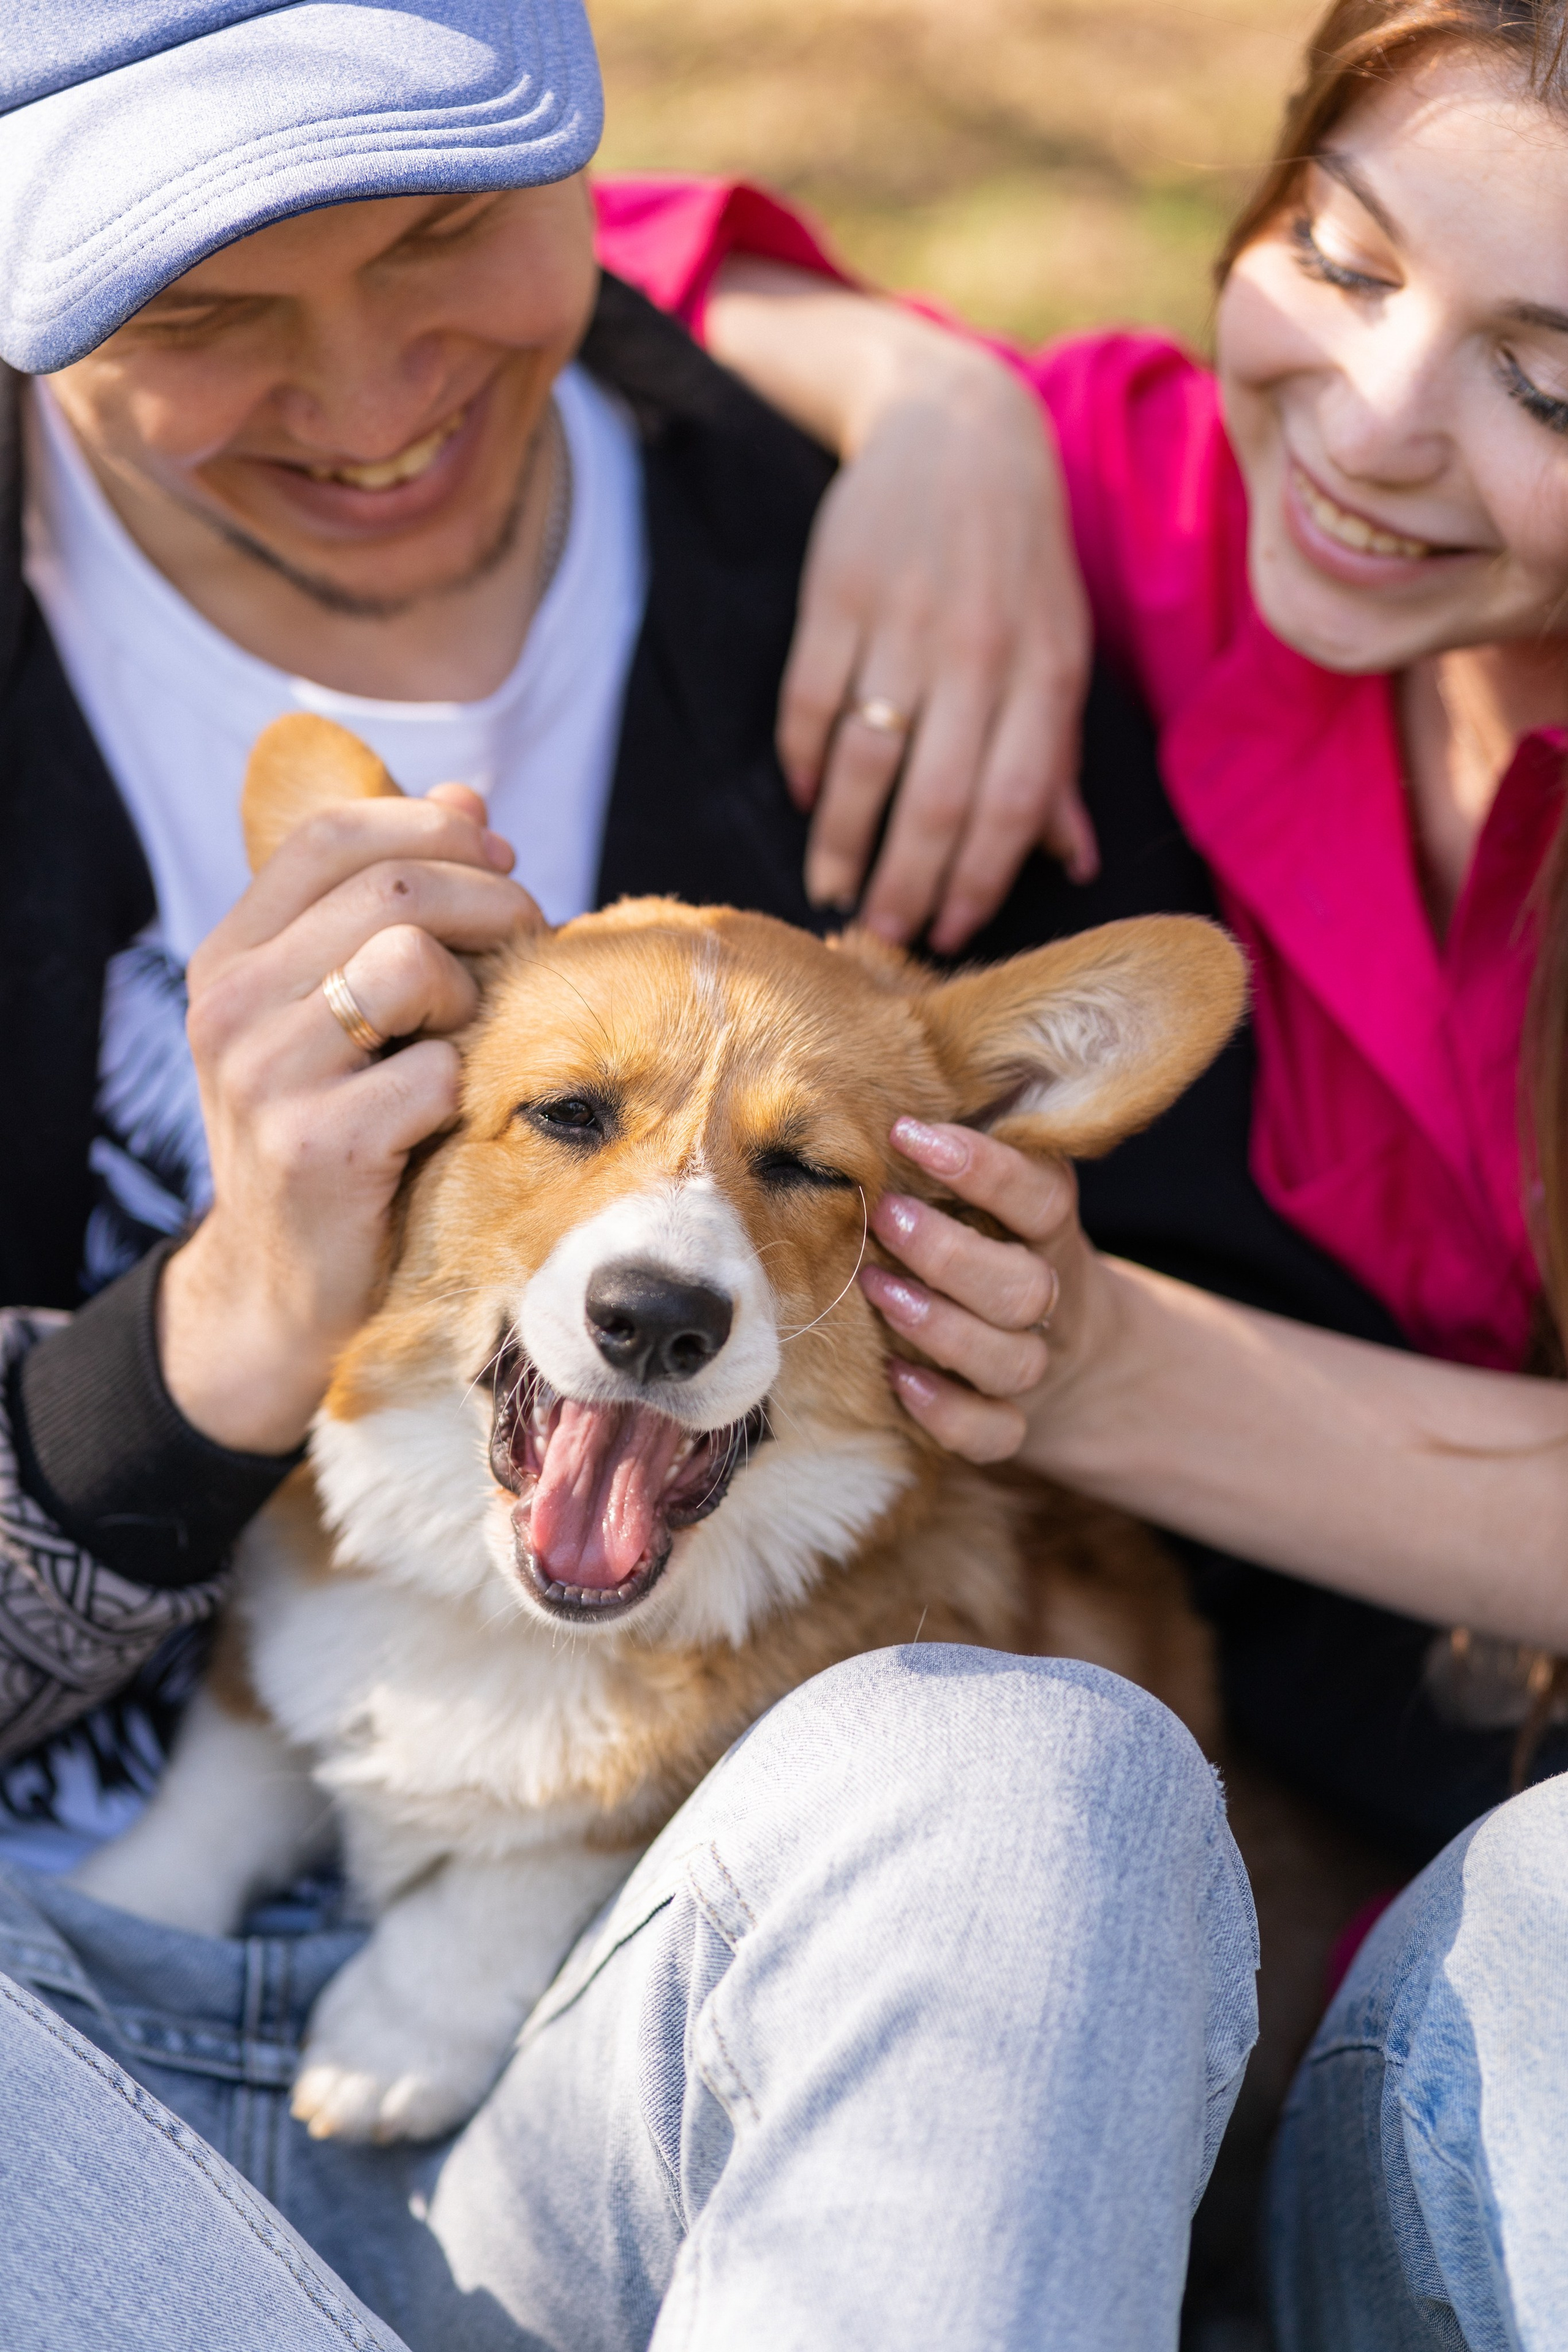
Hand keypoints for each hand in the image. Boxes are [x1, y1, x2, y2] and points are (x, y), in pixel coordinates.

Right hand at [160, 786, 539, 1454]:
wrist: (286, 1287)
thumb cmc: (335, 1130)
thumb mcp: (338, 1010)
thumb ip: (390, 905)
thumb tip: (465, 797)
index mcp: (230, 958)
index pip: (332, 836)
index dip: (434, 831)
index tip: (500, 860)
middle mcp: (229, 1007)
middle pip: (391, 890)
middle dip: (488, 906)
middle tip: (525, 946)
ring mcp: (264, 1078)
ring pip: (412, 964)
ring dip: (474, 996)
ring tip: (469, 1040)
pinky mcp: (317, 1149)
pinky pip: (436, 1071)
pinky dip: (464, 1088)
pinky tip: (447, 1119)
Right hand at [705, 263, 1095, 953]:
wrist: (959, 429)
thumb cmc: (1018, 563)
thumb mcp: (1060, 649)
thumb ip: (1059, 759)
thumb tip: (1074, 863)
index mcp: (1045, 673)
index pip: (1013, 803)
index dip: (979, 881)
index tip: (949, 935)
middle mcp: (979, 653)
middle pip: (936, 799)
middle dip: (905, 884)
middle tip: (879, 936)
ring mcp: (906, 623)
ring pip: (865, 762)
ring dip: (841, 840)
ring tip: (829, 888)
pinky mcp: (839, 594)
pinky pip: (811, 701)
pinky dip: (803, 760)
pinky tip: (806, 796)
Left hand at [858, 1116, 1097, 1462]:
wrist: (1070, 1341)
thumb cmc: (991, 1227)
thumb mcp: (986, 1168)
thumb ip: (960, 1110)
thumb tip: (890, 1006)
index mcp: (1046, 1223)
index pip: (1039, 1193)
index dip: (983, 1167)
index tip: (909, 1133)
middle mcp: (1048, 1293)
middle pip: (1024, 1287)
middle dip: (951, 1254)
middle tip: (884, 1216)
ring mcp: (1033, 1362)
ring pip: (1011, 1359)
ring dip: (942, 1328)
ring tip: (878, 1289)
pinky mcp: (1014, 1419)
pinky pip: (995, 1432)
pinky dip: (949, 1413)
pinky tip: (898, 1379)